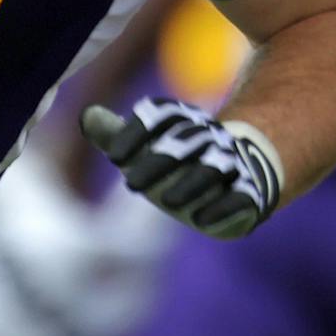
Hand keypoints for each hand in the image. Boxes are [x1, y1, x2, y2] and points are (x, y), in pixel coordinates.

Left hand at [81, 96, 283, 238]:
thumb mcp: (148, 146)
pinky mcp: (250, 192)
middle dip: (159, 161)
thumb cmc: (182, 162)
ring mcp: (232, 164)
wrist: (245, 171)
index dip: (138, 132)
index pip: (163, 115)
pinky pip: (241, 195)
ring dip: (193, 183)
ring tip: (170, 203)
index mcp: (185, 123)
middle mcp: (210, 139)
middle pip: (186, 142)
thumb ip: (117, 135)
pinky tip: (202, 220)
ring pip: (214, 167)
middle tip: (130, 184)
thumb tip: (86, 115)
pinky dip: (223, 206)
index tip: (114, 156)